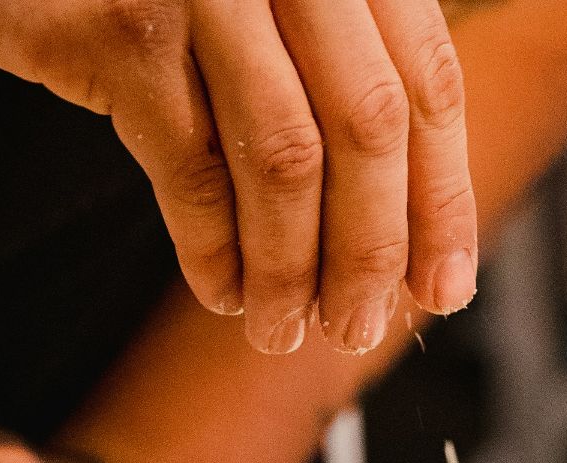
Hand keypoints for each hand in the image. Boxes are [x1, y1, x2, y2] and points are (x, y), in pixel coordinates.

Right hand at [0, 0, 478, 353]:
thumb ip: (324, 64)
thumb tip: (399, 217)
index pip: (425, 80)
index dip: (440, 196)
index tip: (442, 285)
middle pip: (369, 125)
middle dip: (372, 248)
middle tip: (360, 326)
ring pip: (285, 157)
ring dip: (293, 266)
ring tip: (283, 329)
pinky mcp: (123, 29)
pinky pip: (191, 167)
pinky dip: (213, 247)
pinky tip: (221, 290)